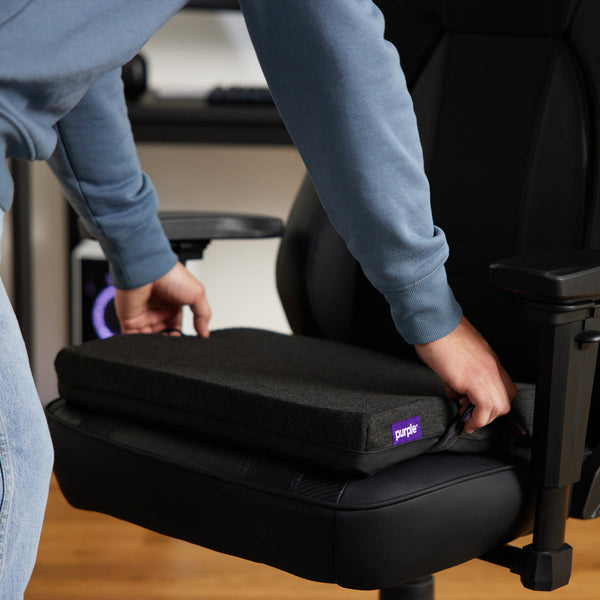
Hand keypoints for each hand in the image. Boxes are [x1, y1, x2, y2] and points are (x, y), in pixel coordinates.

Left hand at [114, 262, 210, 337]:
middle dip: (170, 341)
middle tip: (175, 341)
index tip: (187, 342)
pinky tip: (152, 345)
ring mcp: (142, 315)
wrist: (148, 270)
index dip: (182, 336)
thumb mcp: (197, 294)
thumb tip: (205, 333)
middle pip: (163, 334)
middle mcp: (157, 310)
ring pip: (149, 339)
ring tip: (165, 341)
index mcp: (172, 305)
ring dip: (157, 345)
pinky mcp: (129, 320)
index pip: (176, 326)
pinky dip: (141, 345)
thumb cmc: (170, 275)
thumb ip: (203, 315)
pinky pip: (133, 338)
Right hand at [414, 316, 515, 433]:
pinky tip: (465, 420)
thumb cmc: (439, 331)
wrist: (432, 323)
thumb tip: (455, 390)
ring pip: (499, 407)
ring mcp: (484, 373)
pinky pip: (484, 409)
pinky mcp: (472, 380)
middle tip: (472, 414)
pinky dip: (476, 419)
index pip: (504, 386)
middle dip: (489, 413)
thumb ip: (459, 373)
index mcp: (487, 358)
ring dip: (483, 418)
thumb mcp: (455, 353)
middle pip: (505, 400)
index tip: (479, 407)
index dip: (493, 401)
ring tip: (467, 418)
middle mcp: (490, 367)